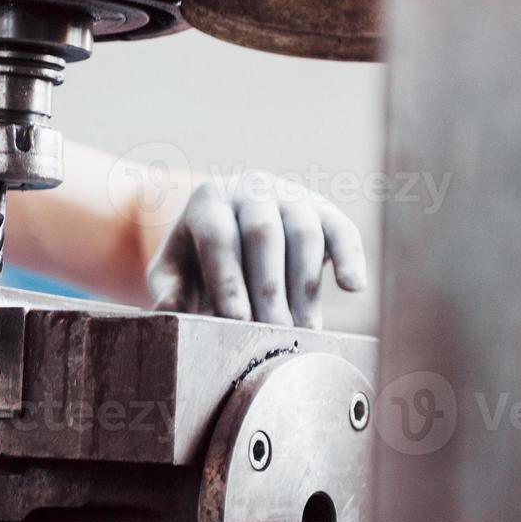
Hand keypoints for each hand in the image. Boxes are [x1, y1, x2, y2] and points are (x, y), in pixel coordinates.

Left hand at [145, 171, 366, 328]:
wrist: (233, 226)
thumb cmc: (198, 259)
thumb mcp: (174, 270)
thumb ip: (168, 290)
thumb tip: (167, 312)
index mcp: (208, 200)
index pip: (219, 236)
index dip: (228, 278)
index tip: (236, 320)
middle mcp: (251, 189)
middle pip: (263, 234)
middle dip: (269, 288)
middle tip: (273, 332)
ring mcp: (291, 195)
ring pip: (303, 234)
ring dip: (305, 285)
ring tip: (303, 330)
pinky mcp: (324, 209)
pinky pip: (341, 230)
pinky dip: (350, 257)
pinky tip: (353, 287)